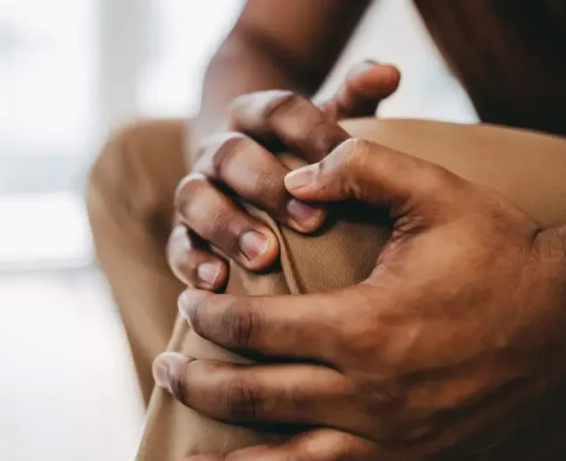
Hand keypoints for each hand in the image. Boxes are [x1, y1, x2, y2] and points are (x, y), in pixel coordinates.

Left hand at [154, 139, 565, 460]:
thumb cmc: (498, 248)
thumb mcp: (433, 191)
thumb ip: (358, 167)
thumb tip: (292, 175)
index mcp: (362, 326)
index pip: (255, 329)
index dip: (210, 316)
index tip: (190, 303)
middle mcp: (370, 393)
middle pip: (256, 400)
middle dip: (198, 386)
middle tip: (163, 370)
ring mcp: (397, 438)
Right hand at [169, 61, 400, 289]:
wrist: (249, 176)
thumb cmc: (304, 156)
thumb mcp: (328, 124)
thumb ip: (356, 98)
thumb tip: (389, 72)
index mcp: (253, 115)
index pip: (277, 112)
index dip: (310, 134)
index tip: (343, 160)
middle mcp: (217, 149)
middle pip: (232, 155)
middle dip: (269, 187)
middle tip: (313, 221)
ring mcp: (195, 189)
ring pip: (195, 198)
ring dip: (229, 227)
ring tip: (265, 257)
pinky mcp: (182, 231)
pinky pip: (176, 244)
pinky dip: (192, 262)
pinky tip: (217, 283)